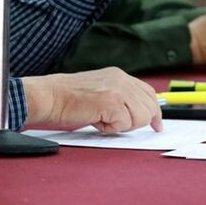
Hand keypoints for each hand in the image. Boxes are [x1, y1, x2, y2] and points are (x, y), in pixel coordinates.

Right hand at [22, 67, 161, 133]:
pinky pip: (125, 125)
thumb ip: (118, 98)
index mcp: (118, 75)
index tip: (156, 124)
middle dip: (136, 122)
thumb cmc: (67, 98)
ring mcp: (117, 89)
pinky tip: (96, 120)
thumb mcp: (99, 91)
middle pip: (149, 107)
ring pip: (140, 117)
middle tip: (114, 123)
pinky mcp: (112, 102)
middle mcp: (121, 79)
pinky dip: (110, 129)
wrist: (49, 96)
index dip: (153, 111)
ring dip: (122, 125)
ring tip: (101, 119)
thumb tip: (135, 114)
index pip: (147, 92)